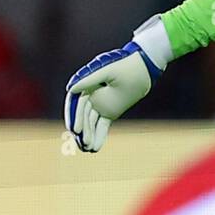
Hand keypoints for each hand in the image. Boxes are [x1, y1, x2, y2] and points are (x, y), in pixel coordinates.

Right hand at [64, 17, 169, 151]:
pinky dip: (99, 136)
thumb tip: (70, 89)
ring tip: (88, 149)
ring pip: (91, 123)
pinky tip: (95, 148)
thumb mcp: (107, 71)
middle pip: (82, 116)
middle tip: (82, 144)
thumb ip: (89, 79)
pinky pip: (102, 125)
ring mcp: (100, 104)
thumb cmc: (126, 65)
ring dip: (89, 135)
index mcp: (87, 83)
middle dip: (82, 130)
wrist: (144, 68)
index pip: (75, 103)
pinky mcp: (109, 112)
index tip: (74, 130)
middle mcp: (91, 95)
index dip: (73, 116)